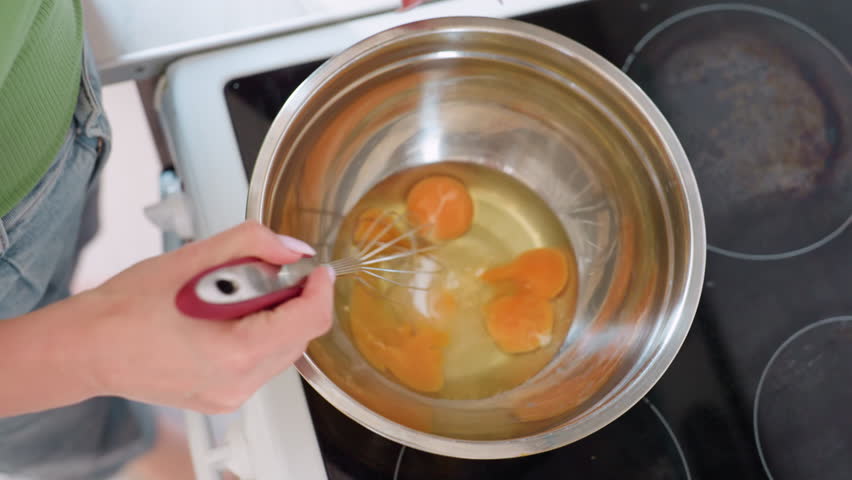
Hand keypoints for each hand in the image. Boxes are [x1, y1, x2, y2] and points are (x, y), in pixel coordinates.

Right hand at [75, 221, 333, 412]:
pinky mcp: (225, 399)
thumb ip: (251, 244)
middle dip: (294, 298)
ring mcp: (232, 396)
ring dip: (276, 317)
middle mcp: (240, 382)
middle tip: (265, 273)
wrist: (89, 348)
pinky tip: (226, 319)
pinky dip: (259, 336)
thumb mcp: (193, 258)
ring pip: (285, 350)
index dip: (319, 287)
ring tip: (235, 296)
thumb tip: (292, 248)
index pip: (310, 319)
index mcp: (237, 350)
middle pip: (301, 334)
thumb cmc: (128, 307)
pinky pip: (263, 364)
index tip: (315, 268)